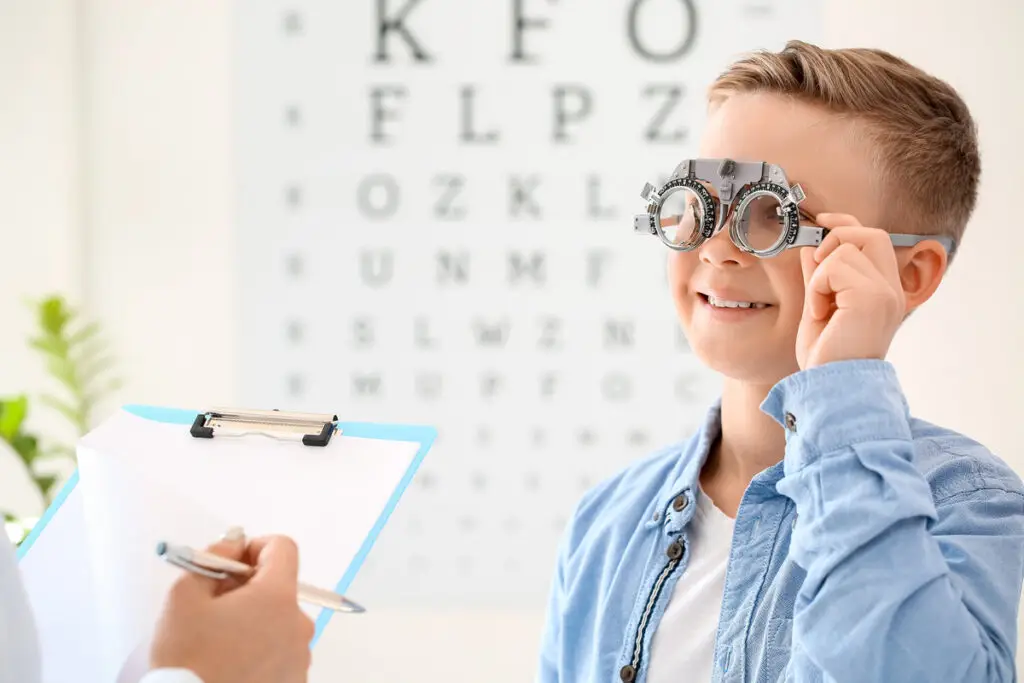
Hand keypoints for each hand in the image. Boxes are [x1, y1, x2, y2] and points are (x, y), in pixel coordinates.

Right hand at [149, 530, 315, 682]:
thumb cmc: (186, 658)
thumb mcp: (184, 597)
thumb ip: (213, 558)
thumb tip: (234, 543)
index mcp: (277, 598)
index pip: (283, 548)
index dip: (255, 548)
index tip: (232, 565)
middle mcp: (299, 625)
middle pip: (280, 589)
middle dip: (249, 590)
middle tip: (215, 607)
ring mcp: (300, 657)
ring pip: (280, 623)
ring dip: (256, 622)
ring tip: (221, 642)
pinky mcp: (295, 681)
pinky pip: (282, 653)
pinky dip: (262, 651)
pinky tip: (233, 663)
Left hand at [796, 213, 905, 369]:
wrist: (831, 387)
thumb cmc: (827, 357)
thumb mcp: (819, 307)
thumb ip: (820, 276)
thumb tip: (812, 245)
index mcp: (883, 290)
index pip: (872, 239)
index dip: (847, 222)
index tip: (821, 220)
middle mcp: (892, 289)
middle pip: (870, 233)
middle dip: (837, 239)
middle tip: (818, 272)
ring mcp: (886, 292)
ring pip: (845, 249)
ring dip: (820, 276)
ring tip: (821, 307)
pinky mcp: (873, 297)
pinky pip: (835, 266)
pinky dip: (818, 287)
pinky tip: (821, 313)